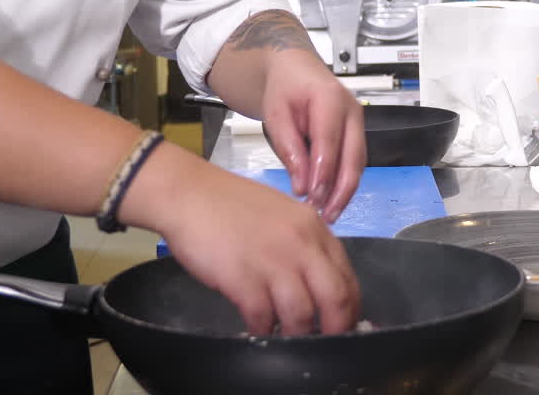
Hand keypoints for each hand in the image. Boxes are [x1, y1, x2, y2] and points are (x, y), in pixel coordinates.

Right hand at [145, 152, 361, 335]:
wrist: (189, 193)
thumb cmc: (231, 206)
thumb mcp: (283, 217)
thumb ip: (305, 247)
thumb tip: (318, 287)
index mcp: (316, 228)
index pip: (348, 278)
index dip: (349, 310)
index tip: (340, 326)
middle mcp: (302, 244)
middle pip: (335, 299)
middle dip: (334, 330)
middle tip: (322, 345)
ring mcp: (273, 261)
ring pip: (302, 315)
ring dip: (295, 335)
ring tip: (285, 338)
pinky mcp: (243, 278)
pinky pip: (263, 318)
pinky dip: (262, 330)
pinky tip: (257, 328)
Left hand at [259, 51, 365, 222]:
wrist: (295, 71)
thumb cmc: (284, 89)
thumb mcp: (276, 115)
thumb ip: (290, 148)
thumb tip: (302, 185)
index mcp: (330, 98)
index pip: (329, 142)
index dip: (322, 173)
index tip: (311, 197)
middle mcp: (352, 110)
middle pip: (354, 157)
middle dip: (340, 190)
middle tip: (326, 215)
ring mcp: (358, 122)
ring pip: (358, 163)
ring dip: (345, 191)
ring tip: (329, 214)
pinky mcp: (357, 134)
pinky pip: (355, 162)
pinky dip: (345, 183)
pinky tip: (332, 200)